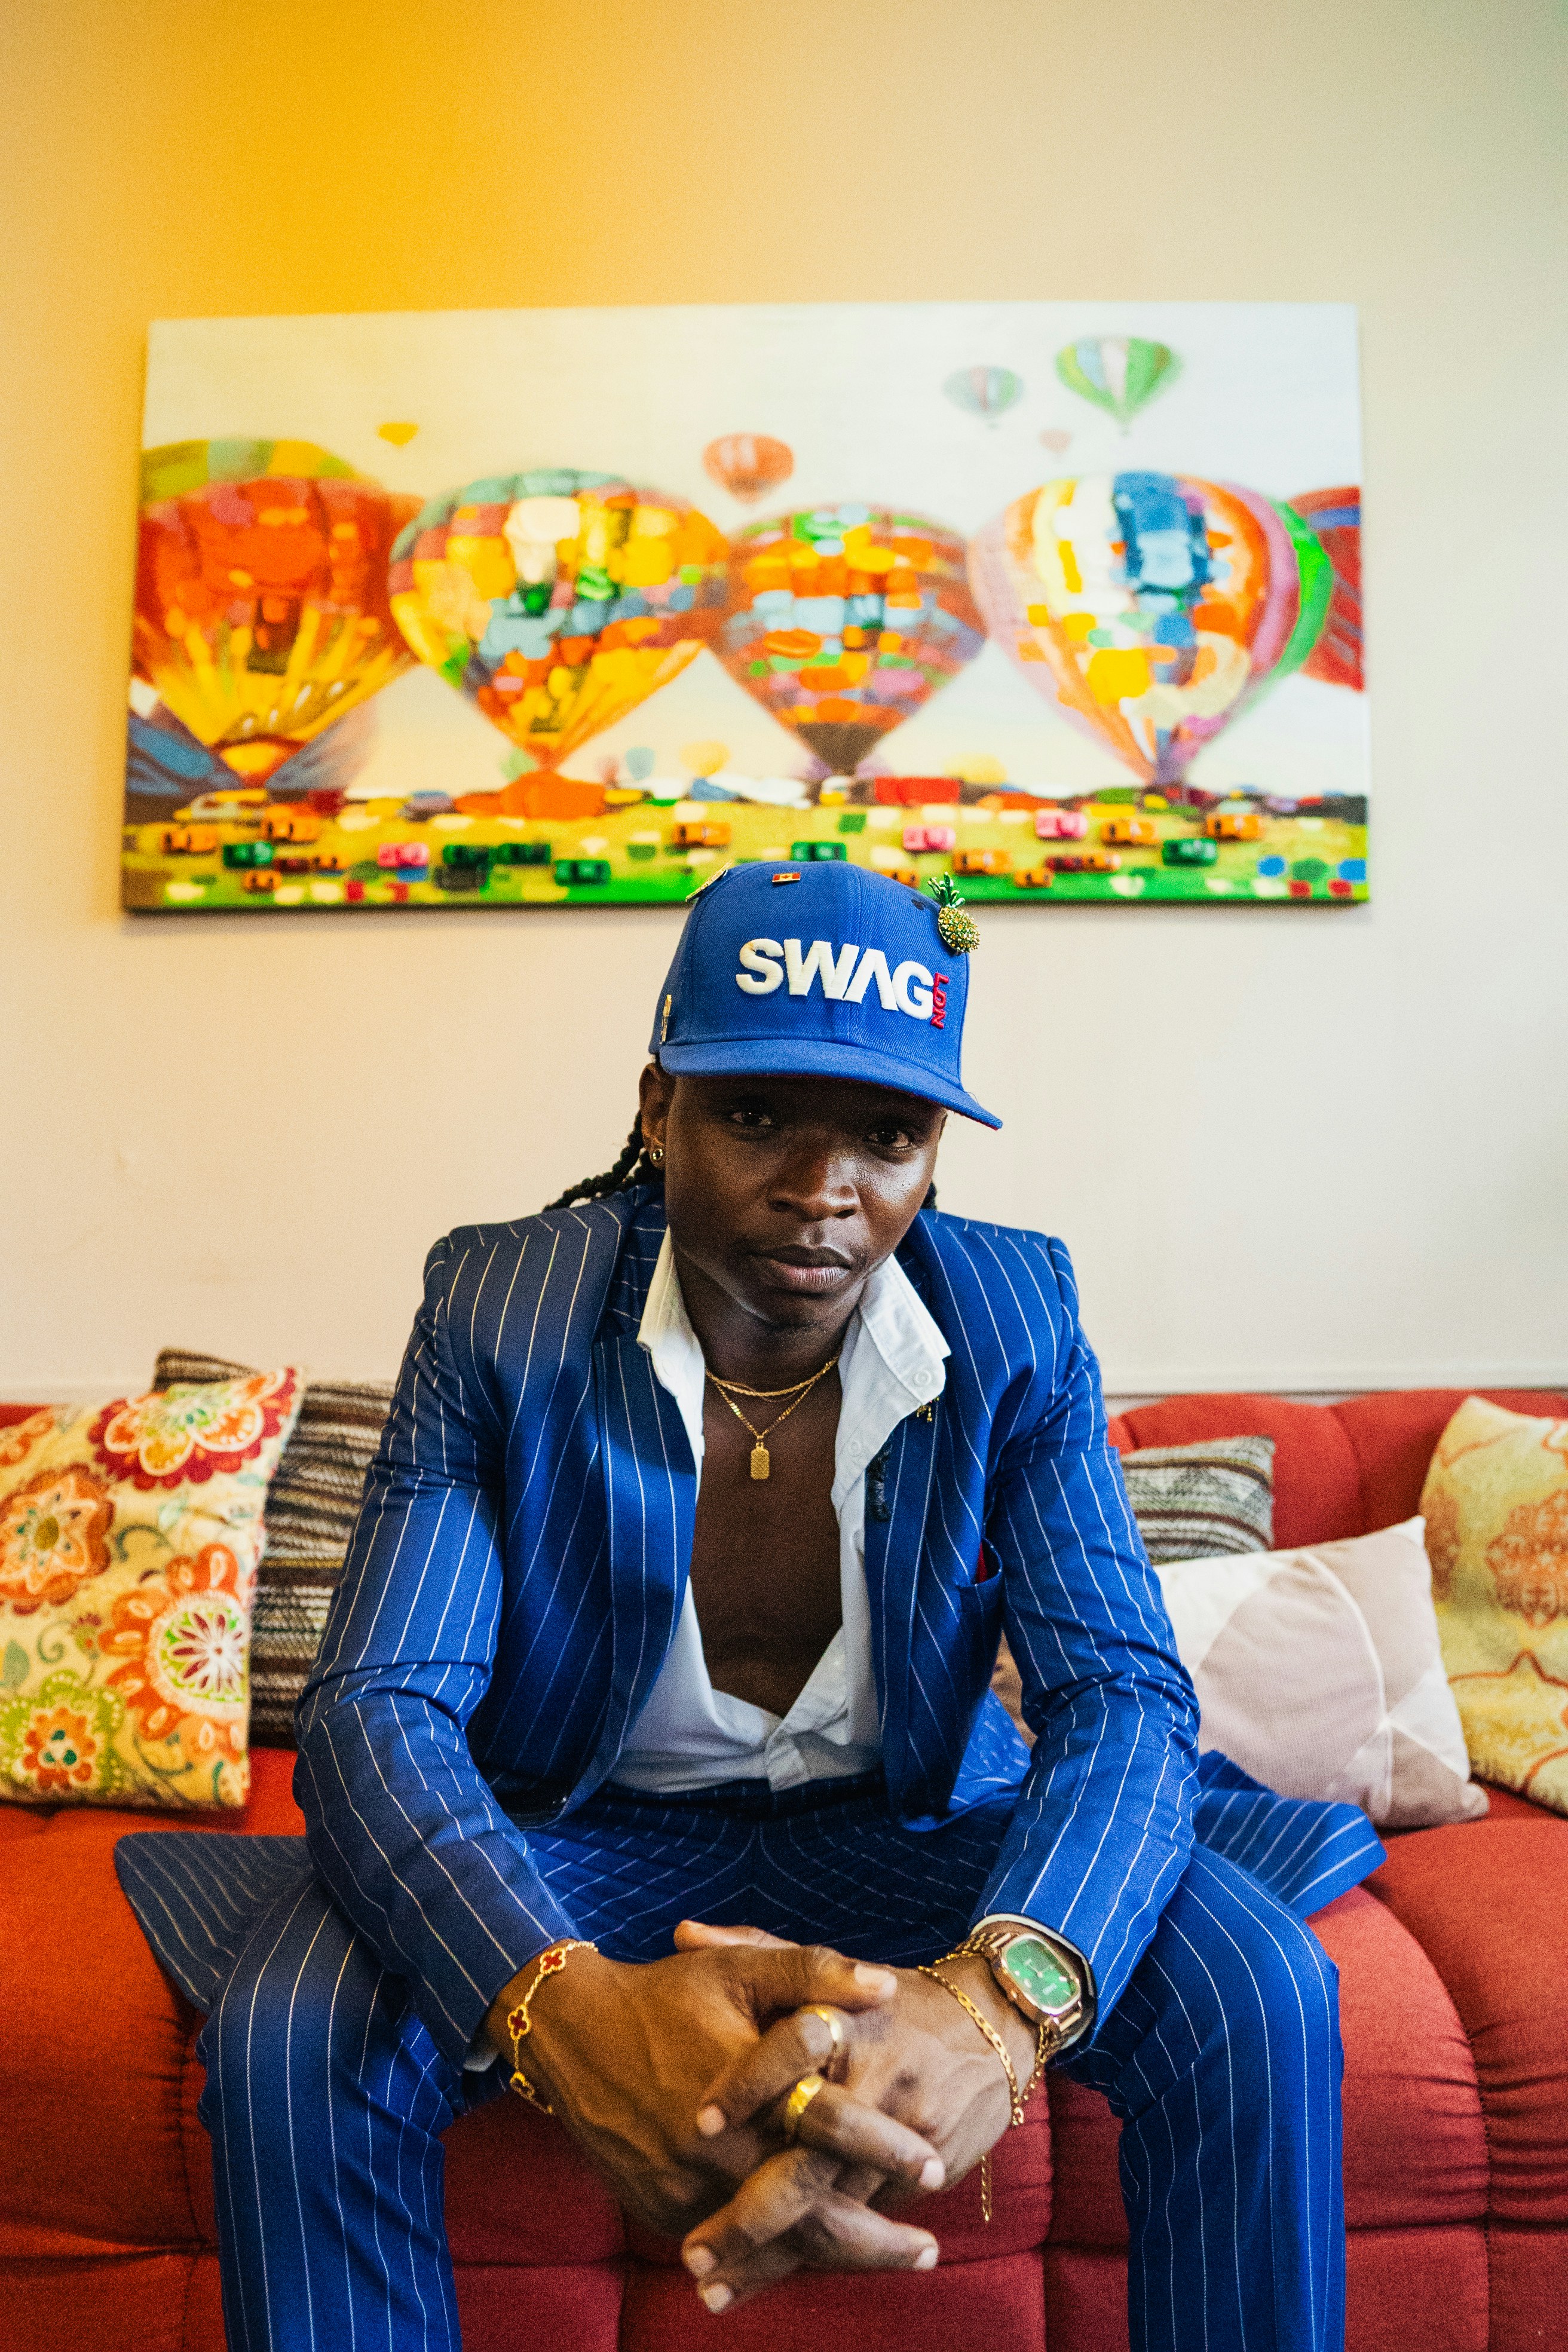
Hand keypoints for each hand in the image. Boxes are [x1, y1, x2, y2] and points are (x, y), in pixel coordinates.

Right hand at [483, 1936, 944, 2248]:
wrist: (574, 2035)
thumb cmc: (667, 1995)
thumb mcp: (740, 1969)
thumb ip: (815, 1971)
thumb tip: (887, 1985)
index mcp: (748, 2093)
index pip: (832, 2128)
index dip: (886, 2148)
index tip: (935, 2164)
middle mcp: (718, 2154)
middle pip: (811, 2212)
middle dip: (875, 2239)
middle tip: (928, 2250)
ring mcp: (688, 2192)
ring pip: (774, 2244)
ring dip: (837, 2258)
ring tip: (892, 2262)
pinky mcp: (665, 2212)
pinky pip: (731, 2247)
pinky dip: (778, 2258)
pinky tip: (819, 2256)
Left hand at [675, 1922, 1038, 2312]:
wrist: (993, 2025)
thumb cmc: (889, 1999)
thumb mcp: (827, 1966)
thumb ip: (755, 1950)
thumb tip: (681, 1934)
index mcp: (847, 2023)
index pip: (793, 2052)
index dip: (747, 2086)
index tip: (699, 2124)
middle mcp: (875, 2083)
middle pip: (810, 2160)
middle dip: (749, 2215)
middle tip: (692, 2253)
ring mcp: (902, 2137)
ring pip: (831, 2209)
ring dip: (772, 2256)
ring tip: (713, 2288)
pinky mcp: (924, 2173)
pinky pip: (861, 2222)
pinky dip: (815, 2253)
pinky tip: (765, 2279)